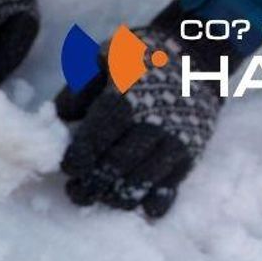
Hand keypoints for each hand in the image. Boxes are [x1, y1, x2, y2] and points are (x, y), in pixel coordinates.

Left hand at [55, 6, 232, 216]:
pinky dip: (153, 203)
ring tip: (102, 197)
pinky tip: (140, 207)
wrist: (200, 54)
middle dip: (90, 186)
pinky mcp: (191, 155)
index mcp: (124, 102)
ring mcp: (173, 143)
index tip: (69, 168)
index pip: (92, 144)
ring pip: (138, 184)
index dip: (76, 162)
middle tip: (78, 192)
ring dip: (115, 197)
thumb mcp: (105, 56)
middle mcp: (149, 127)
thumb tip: (61, 118)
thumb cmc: (145, 55)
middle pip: (113, 169)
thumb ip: (80, 88)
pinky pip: (170, 188)